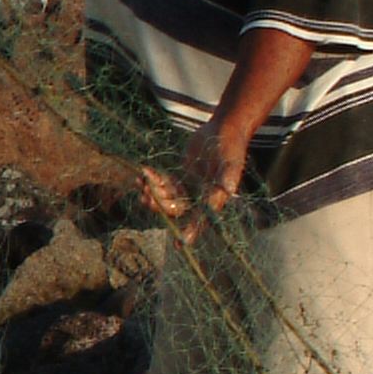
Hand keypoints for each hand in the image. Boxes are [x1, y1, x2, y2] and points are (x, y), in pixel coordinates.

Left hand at [139, 122, 253, 231]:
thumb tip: (228, 189)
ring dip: (153, 193)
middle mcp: (201, 196)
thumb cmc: (231, 146)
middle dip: (160, 205)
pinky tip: (142, 173)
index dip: (191, 232)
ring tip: (140, 183)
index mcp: (214, 199)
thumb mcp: (232, 161)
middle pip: (177, 209)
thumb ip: (230, 175)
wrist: (224, 130)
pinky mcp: (181, 175)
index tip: (179, 244)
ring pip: (167, 197)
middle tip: (146, 196)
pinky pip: (164, 183)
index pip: (201, 219)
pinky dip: (153, 180)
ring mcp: (189, 186)